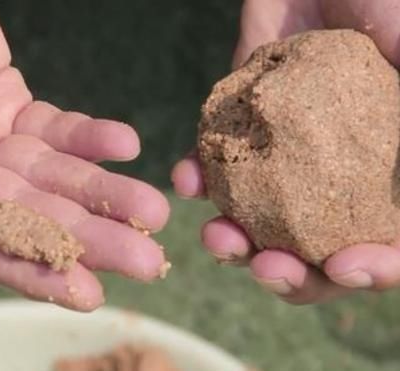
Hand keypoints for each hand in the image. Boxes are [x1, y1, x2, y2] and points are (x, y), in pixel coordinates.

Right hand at [0, 0, 169, 310]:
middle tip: (146, 261)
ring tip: (153, 209)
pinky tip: (125, 144)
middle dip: (86, 238)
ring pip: (47, 175)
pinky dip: (88, 136)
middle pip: (24, 216)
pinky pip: (52, 128)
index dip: (28, 269)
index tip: (85, 291)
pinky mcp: (2, 102)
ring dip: (101, 191)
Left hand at [172, 0, 399, 303]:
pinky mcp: (240, 141)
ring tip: (218, 236)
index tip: (346, 265)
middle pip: (318, 259)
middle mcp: (337, 184)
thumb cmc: (374, 1)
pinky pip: (216, 175)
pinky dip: (199, 182)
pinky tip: (187, 178)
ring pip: (261, 231)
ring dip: (236, 246)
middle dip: (291, 277)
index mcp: (387, 180)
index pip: (391, 246)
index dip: (376, 270)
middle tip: (266, 266)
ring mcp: (284, 168)